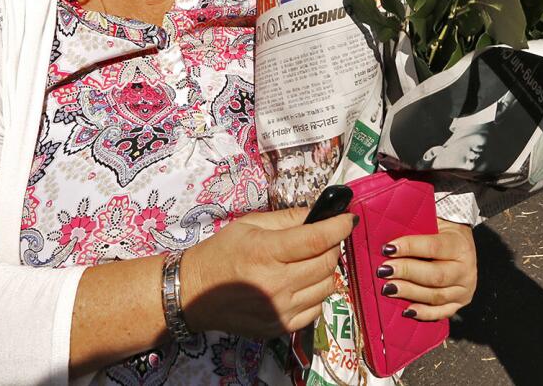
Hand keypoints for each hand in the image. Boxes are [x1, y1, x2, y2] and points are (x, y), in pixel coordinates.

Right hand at [181, 207, 352, 338]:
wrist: (194, 293)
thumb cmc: (222, 253)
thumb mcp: (250, 225)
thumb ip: (288, 218)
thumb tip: (320, 214)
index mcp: (266, 253)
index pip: (316, 240)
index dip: (339, 227)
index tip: (348, 220)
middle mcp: (276, 284)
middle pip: (326, 263)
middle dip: (332, 246)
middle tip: (323, 239)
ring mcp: (280, 309)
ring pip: (327, 287)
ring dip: (326, 271)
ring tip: (310, 262)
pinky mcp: (280, 327)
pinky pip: (316, 309)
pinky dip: (316, 293)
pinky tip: (301, 284)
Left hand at [375, 219, 476, 320]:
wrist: (460, 244)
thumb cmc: (439, 233)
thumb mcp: (432, 223)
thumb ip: (413, 229)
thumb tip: (386, 236)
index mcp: (459, 245)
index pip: (433, 247)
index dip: (409, 247)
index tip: (388, 248)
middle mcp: (465, 269)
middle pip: (435, 275)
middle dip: (406, 272)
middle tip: (384, 270)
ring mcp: (464, 289)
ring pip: (435, 296)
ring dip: (409, 293)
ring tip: (388, 288)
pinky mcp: (459, 303)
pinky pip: (441, 313)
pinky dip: (423, 313)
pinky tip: (407, 311)